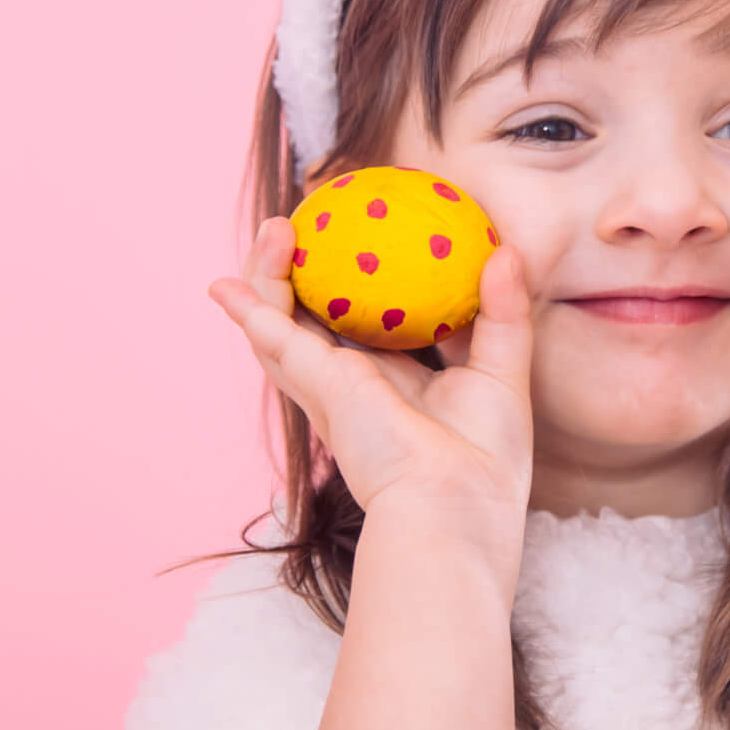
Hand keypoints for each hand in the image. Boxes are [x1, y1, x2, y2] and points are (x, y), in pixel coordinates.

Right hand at [209, 217, 535, 526]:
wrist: (454, 505)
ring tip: (276, 228)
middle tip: (310, 224)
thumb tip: (506, 253)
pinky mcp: (319, 386)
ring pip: (282, 325)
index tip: (362, 239)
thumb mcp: (503, 371)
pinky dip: (249, 311)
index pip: (368, 327)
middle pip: (315, 320)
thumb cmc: (484, 458)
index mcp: (396, 381)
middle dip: (303, 273)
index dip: (358, 287)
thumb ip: (504, 313)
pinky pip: (275, 340)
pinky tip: (223, 286)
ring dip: (269, 276)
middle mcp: (355, 383)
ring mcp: (330, 386)